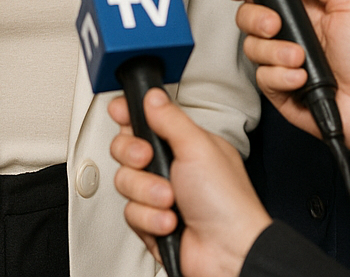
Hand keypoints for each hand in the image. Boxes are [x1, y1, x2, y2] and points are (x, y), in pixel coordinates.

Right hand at [109, 89, 270, 276]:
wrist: (229, 253)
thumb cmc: (227, 201)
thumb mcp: (199, 147)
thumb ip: (171, 119)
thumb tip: (152, 95)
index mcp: (184, 143)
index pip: (148, 120)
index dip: (129, 115)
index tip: (120, 112)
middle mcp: (170, 166)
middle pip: (125, 148)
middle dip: (134, 155)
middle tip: (148, 158)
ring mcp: (159, 194)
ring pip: (125, 181)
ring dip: (148, 192)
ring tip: (171, 199)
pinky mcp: (150, 221)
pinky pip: (130, 212)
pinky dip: (150, 218)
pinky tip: (171, 221)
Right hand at [224, 0, 349, 181]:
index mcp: (302, 7)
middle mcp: (288, 30)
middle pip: (247, 14)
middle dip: (255, 17)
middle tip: (274, 24)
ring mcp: (280, 58)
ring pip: (251, 46)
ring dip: (275, 51)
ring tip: (301, 57)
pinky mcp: (278, 85)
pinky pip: (262, 76)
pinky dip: (281, 76)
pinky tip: (302, 77)